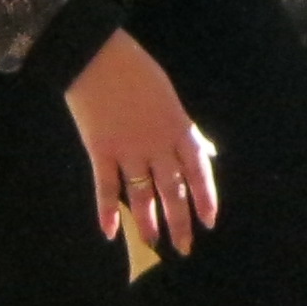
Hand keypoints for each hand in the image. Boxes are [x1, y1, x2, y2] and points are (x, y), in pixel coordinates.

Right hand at [64, 28, 219, 251]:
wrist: (97, 57)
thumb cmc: (137, 72)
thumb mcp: (170, 98)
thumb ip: (186, 130)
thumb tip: (205, 151)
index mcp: (178, 128)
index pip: (198, 171)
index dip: (205, 198)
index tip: (209, 222)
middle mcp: (157, 145)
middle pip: (172, 190)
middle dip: (180, 221)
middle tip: (183, 248)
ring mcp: (128, 150)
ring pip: (142, 195)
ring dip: (148, 222)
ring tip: (153, 244)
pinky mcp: (101, 152)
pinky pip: (106, 187)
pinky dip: (106, 211)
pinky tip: (110, 233)